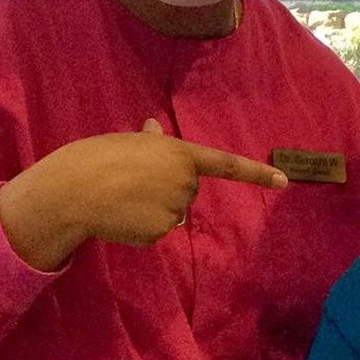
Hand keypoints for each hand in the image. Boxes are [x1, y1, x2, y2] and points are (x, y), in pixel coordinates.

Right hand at [0, 118, 287, 268]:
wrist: (76, 188)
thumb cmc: (99, 158)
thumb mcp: (128, 143)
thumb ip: (149, 143)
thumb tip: (152, 128)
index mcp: (180, 154)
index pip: (225, 165)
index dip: (255, 174)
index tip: (284, 182)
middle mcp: (185, 181)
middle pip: (186, 193)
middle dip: (164, 189)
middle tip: (131, 181)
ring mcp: (175, 209)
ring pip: (171, 214)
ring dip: (150, 209)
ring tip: (122, 197)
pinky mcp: (160, 232)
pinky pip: (156, 232)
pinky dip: (140, 227)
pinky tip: (120, 215)